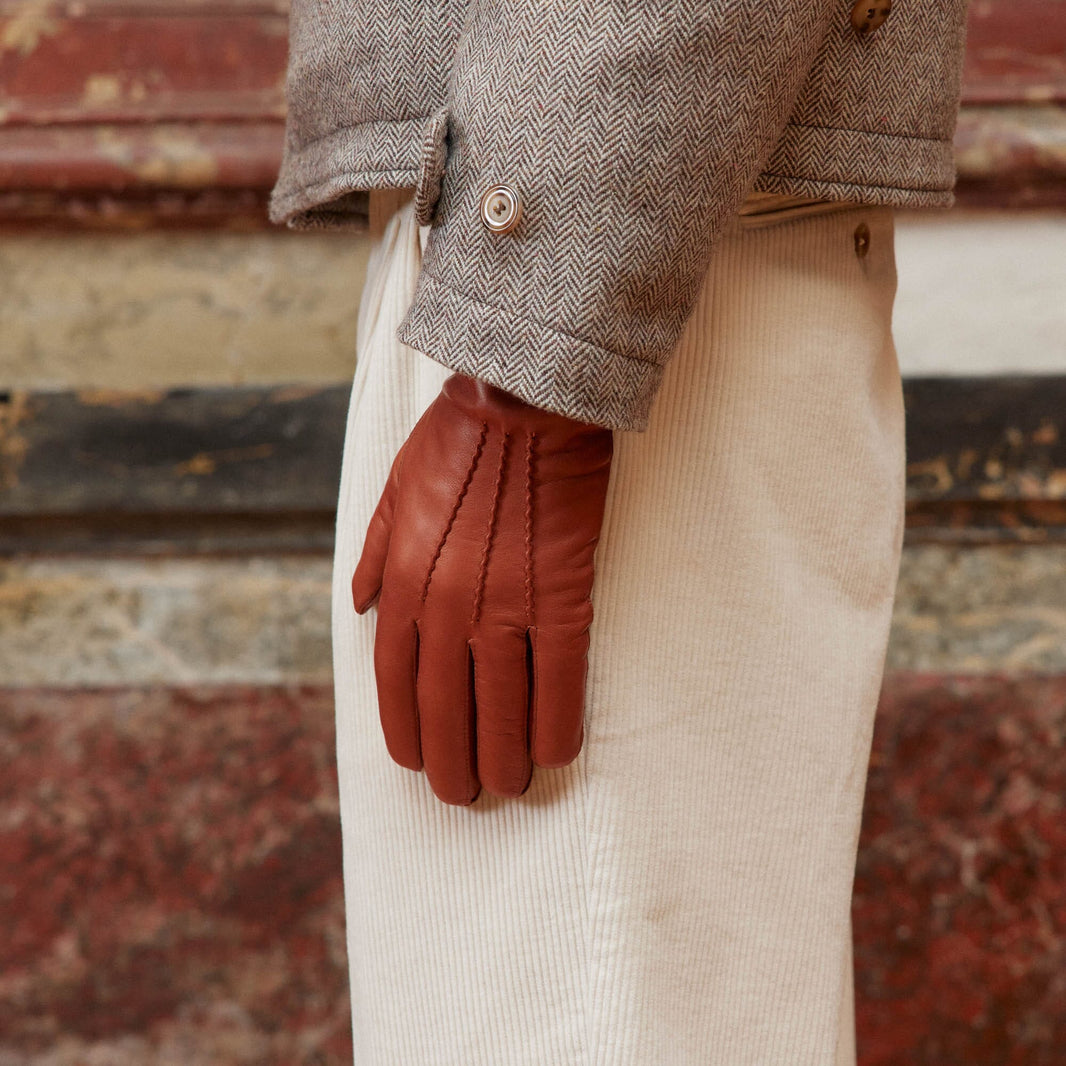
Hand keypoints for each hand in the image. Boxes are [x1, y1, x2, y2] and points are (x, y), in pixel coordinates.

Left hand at [351, 373, 612, 804]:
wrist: (521, 406)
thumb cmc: (455, 443)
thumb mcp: (392, 492)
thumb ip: (373, 556)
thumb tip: (363, 607)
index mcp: (403, 584)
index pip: (397, 682)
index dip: (407, 731)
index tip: (417, 763)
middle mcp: (446, 608)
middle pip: (445, 708)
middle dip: (452, 763)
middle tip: (463, 794)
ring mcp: (505, 607)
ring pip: (500, 707)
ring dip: (503, 757)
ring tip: (509, 787)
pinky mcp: (560, 598)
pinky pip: (558, 680)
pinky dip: (555, 723)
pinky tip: (555, 752)